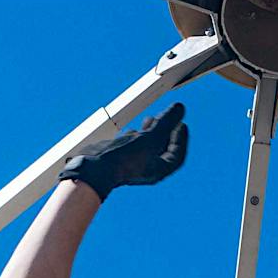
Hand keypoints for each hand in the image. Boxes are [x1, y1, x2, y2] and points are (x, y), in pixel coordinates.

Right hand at [59, 101, 188, 199]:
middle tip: (168, 118)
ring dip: (150, 131)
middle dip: (166, 131)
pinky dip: (135, 136)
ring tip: (150, 119)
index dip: (181, 138)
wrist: (95, 168)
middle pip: (162, 149)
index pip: (177, 154)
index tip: (182, 123)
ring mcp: (133, 163)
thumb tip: (180, 108)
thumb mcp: (150, 138)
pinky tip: (132, 129)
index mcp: (158, 169)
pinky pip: (132, 146)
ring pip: (146, 146)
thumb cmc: (124, 158)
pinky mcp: (120, 158)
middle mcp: (147, 168)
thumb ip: (166, 123)